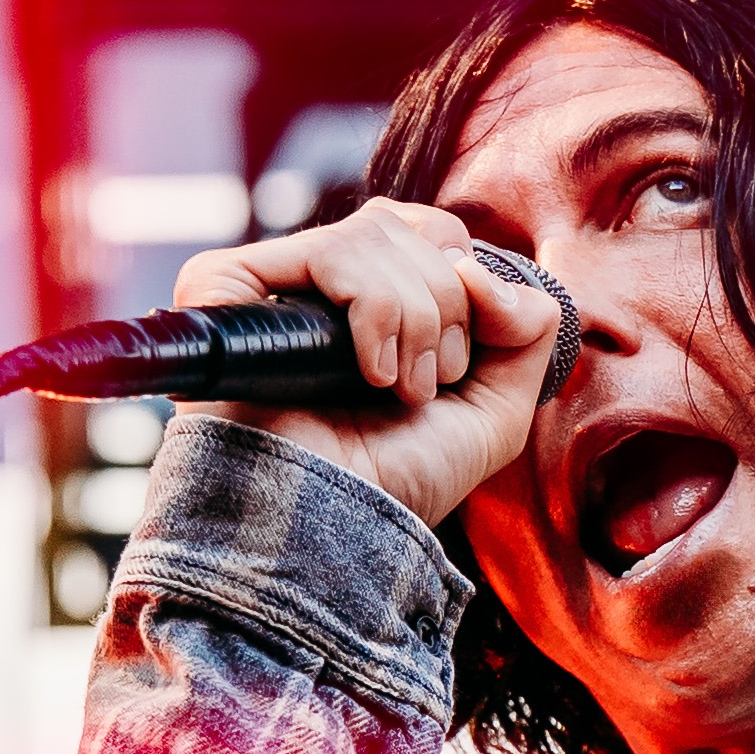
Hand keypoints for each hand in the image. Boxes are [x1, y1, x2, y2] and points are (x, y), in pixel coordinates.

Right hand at [166, 200, 560, 532]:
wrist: (334, 527)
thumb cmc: (397, 481)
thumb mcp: (496, 411)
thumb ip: (526, 328)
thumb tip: (483, 268)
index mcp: (372, 300)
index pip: (433, 231)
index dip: (465, 284)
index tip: (454, 366)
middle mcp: (320, 284)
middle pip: (412, 226)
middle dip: (445, 308)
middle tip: (425, 386)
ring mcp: (272, 282)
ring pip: (376, 234)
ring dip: (415, 319)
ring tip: (394, 388)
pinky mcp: (228, 285)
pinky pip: (329, 250)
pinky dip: (373, 310)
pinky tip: (368, 371)